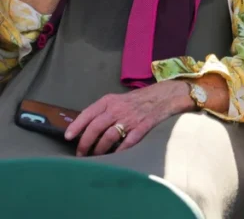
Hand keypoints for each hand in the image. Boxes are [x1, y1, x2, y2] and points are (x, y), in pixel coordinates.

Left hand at [67, 80, 192, 155]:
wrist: (165, 95)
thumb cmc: (137, 100)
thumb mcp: (118, 100)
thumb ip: (103, 111)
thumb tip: (83, 129)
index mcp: (110, 101)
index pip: (88, 113)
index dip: (76, 126)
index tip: (67, 137)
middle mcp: (118, 108)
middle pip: (96, 127)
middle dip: (85, 144)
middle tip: (81, 154)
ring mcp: (131, 118)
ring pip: (108, 137)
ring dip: (100, 150)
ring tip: (96, 157)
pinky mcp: (142, 127)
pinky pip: (127, 143)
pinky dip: (119, 152)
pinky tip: (114, 157)